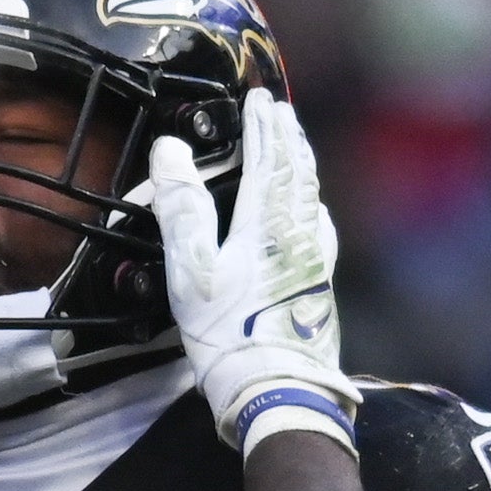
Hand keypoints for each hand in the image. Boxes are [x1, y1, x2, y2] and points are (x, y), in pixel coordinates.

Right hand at [143, 91, 347, 453]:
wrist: (278, 392)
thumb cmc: (229, 335)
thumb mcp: (192, 271)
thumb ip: (183, 208)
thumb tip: (171, 149)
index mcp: (267, 225)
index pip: (267, 160)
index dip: (262, 126)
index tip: (259, 98)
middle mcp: (298, 235)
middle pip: (297, 172)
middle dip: (287, 137)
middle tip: (281, 110)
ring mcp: (314, 260)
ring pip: (312, 197)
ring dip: (302, 164)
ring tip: (295, 145)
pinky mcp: (319, 285)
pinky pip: (319, 228)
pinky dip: (312, 203)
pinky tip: (312, 210)